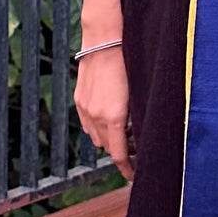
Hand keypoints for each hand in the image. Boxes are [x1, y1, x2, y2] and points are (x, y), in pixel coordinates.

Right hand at [75, 41, 134, 178]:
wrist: (105, 40)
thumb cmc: (129, 63)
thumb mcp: (138, 93)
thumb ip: (137, 117)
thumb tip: (138, 135)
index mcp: (114, 117)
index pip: (119, 154)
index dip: (127, 168)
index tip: (134, 176)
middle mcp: (96, 116)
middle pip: (108, 147)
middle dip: (122, 152)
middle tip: (137, 148)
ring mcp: (85, 108)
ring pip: (96, 137)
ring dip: (110, 140)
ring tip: (126, 131)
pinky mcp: (79, 100)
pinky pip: (87, 124)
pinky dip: (98, 128)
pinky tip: (110, 120)